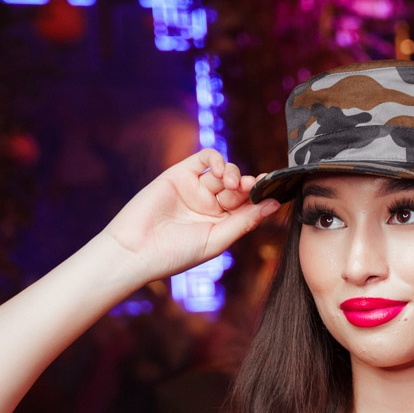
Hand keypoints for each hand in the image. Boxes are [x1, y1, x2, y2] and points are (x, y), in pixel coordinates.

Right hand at [101, 147, 281, 284]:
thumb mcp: (217, 239)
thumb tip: (273, 205)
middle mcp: (210, 205)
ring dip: (234, 174)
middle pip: (239, 188)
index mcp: (222, 224)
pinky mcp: (179, 174)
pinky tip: (221, 171)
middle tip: (253, 187)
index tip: (276, 192)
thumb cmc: (176, 253)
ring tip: (233, 184)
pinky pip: (204, 159)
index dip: (262, 197)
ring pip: (224, 172)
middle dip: (249, 186)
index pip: (249, 206)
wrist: (137, 250)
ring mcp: (195, 189)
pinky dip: (217, 159)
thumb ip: (245, 221)